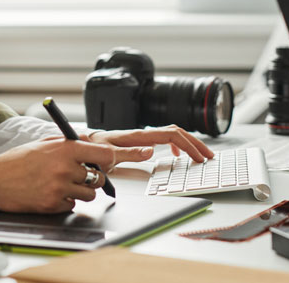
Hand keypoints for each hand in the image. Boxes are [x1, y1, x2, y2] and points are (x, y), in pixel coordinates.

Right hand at [0, 138, 152, 212]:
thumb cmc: (20, 160)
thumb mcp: (46, 143)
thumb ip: (71, 143)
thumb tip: (91, 142)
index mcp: (65, 149)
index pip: (104, 153)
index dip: (125, 155)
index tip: (143, 153)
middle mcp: (65, 168)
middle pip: (99, 177)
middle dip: (94, 177)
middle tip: (79, 173)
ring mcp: (60, 188)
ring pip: (89, 193)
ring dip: (81, 190)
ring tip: (61, 182)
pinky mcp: (54, 205)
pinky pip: (74, 205)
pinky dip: (67, 201)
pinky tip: (51, 192)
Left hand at [88, 125, 214, 162]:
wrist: (81, 144)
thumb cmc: (92, 151)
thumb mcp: (108, 155)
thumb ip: (129, 153)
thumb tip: (151, 151)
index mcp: (139, 136)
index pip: (171, 135)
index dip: (188, 145)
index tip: (199, 157)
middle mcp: (143, 134)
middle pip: (177, 132)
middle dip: (195, 143)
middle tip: (208, 156)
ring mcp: (142, 136)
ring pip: (172, 134)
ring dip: (188, 143)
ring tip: (199, 155)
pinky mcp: (139, 141)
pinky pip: (164, 138)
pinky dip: (176, 144)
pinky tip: (176, 154)